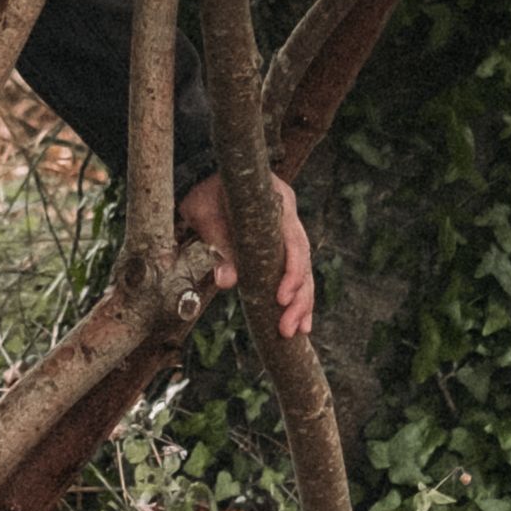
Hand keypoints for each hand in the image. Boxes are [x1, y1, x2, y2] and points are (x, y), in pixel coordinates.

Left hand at [178, 172, 313, 337]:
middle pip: (304, 262)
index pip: (294, 242)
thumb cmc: (206, 193)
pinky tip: (301, 322)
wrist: (206, 179)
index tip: (282, 298)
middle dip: (298, 298)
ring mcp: (289, 232)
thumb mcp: (207, 215)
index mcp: (280, 203)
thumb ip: (220, 245)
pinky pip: (296, 273)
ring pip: (305, 271)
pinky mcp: (283, 247)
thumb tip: (226, 282)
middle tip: (288, 329)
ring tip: (297, 331)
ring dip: (302, 303)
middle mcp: (290, 218)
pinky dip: (298, 297)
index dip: (291, 272)